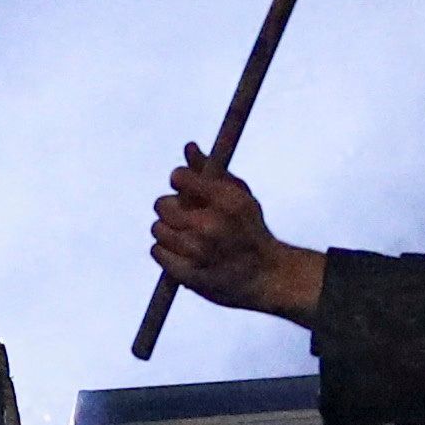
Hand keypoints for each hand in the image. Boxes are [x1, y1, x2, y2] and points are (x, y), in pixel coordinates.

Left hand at [152, 150, 325, 323]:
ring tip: (188, 237)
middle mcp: (211, 225)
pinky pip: (157, 251)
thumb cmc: (251, 230)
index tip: (187, 188)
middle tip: (189, 217)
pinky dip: (165, 251)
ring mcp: (198, 252)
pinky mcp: (188, 274)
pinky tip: (183, 252)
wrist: (267, 276)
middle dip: (173, 208)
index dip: (180, 181)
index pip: (179, 177)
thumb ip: (212, 170)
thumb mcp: (240, 195)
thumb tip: (189, 147)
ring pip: (157, 228)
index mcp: (226, 200)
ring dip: (169, 231)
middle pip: (162, 204)